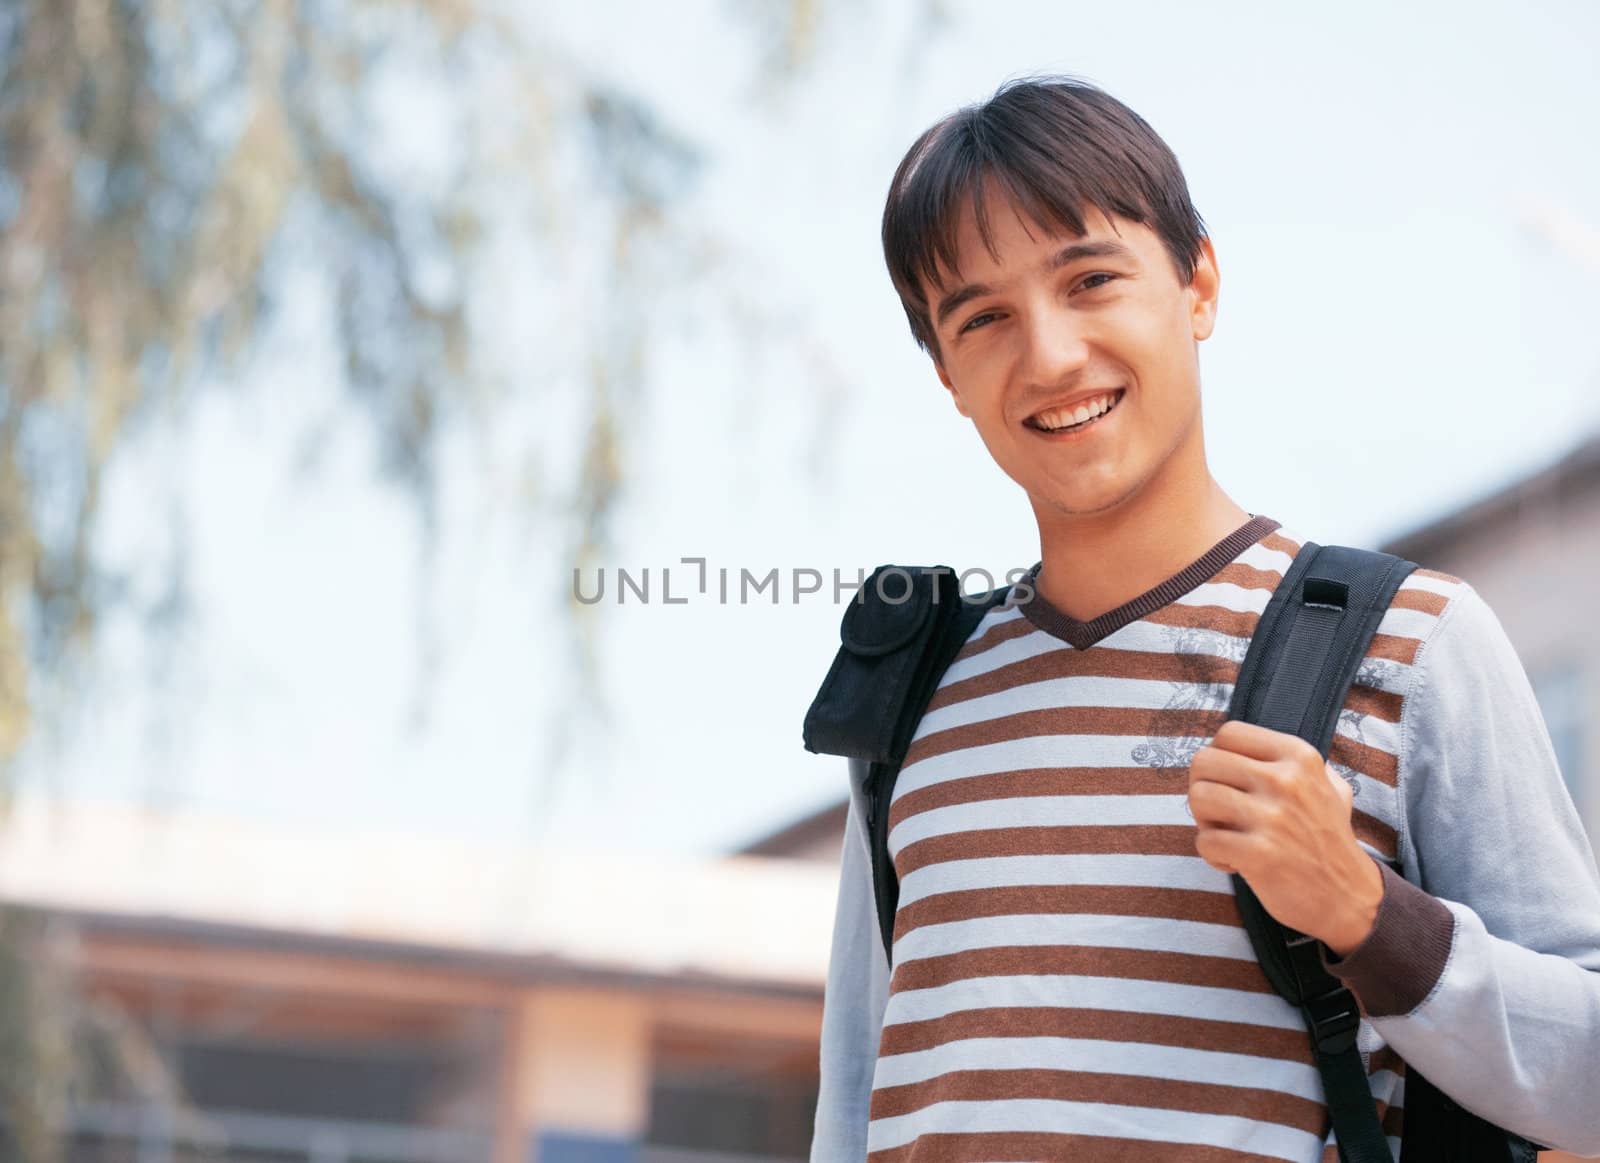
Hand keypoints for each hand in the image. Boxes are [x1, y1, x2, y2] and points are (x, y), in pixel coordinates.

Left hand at [1188, 720, 1382, 955]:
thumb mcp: (1327, 784)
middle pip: (1203, 762)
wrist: (1349, 896)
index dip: (1218, 759)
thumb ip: (1290, 760)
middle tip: (1223, 813)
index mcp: (1299, 755)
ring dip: (1204, 821)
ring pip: (1197, 796)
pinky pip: (1204, 841)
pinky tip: (1234, 862)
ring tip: (1227, 835)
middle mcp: (1286, 780)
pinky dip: (1212, 855)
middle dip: (1204, 788)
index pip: (1228, 734)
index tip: (1231, 784)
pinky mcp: (1259, 854)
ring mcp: (1273, 817)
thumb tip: (1238, 743)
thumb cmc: (1326, 838)